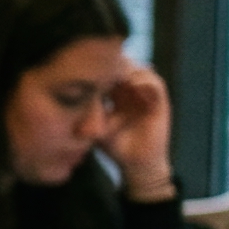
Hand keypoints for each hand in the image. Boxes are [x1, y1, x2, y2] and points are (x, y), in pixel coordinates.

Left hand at [98, 65, 175, 198]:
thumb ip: (89, 109)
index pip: (110, 72)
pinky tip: (132, 84)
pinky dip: (144, 81)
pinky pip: (155, 84)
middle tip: (104, 64)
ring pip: (140, 69)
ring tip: (117, 74)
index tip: (89, 68)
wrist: (136, 164)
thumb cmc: (115, 146)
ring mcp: (148, 95)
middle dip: (114, 63)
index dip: (101, 67)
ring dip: (129, 69)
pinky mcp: (160, 102)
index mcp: (118, 94)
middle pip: (125, 65)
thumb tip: (68, 94)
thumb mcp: (97, 125)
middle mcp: (134, 91)